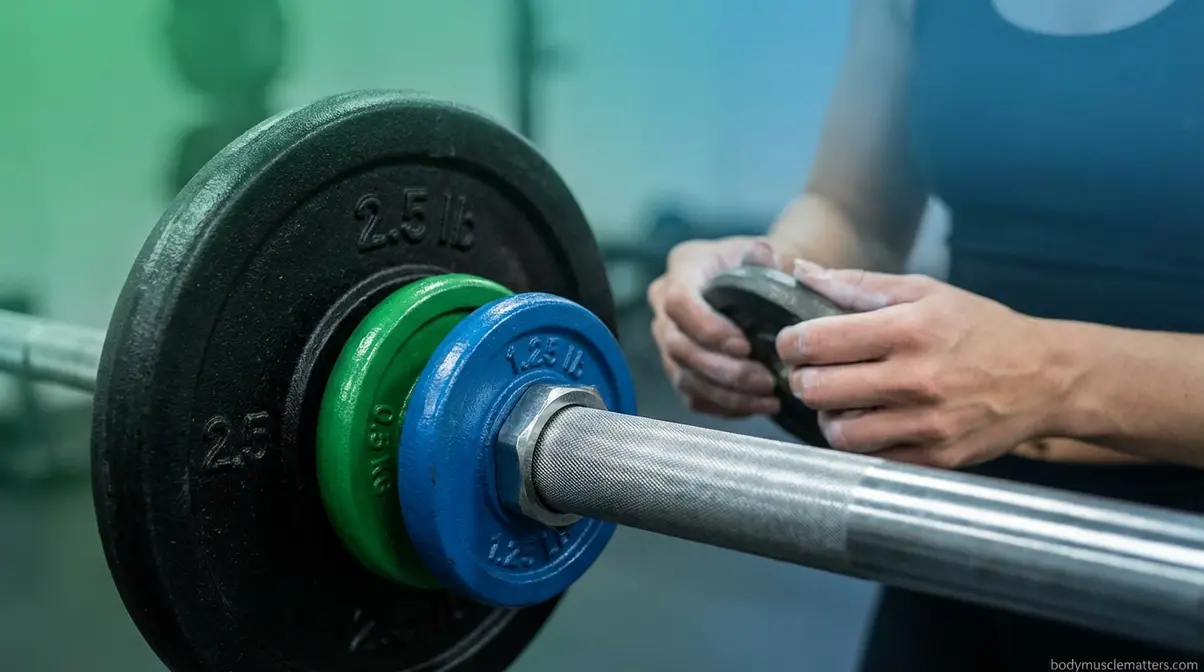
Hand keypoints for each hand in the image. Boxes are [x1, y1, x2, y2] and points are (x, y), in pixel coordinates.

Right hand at [648, 237, 790, 416]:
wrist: (760, 285)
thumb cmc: (762, 267)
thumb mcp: (768, 252)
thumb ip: (766, 255)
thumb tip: (764, 254)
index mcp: (683, 268)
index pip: (679, 303)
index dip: (707, 329)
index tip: (744, 346)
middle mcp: (664, 305)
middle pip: (678, 346)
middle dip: (722, 370)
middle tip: (764, 380)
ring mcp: (667, 340)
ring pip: (683, 377)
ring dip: (725, 394)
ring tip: (767, 398)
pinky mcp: (678, 368)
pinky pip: (691, 396)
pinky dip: (723, 406)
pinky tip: (755, 406)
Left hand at [775, 261, 1064, 467]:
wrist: (1046, 377)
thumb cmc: (978, 329)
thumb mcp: (924, 292)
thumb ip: (857, 285)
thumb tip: (801, 273)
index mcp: (909, 329)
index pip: (818, 342)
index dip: (791, 344)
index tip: (792, 345)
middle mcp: (916, 378)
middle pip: (819, 389)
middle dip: (804, 380)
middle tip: (811, 374)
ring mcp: (927, 423)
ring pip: (840, 433)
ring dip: (827, 418)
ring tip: (838, 404)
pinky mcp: (937, 457)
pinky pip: (872, 458)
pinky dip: (860, 444)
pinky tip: (869, 424)